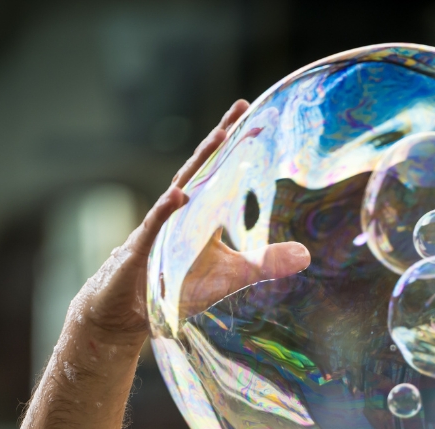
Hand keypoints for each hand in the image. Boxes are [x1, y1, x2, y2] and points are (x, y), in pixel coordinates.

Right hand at [74, 100, 309, 340]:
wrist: (128, 311)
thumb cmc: (176, 288)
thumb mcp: (231, 277)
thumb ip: (264, 263)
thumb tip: (306, 256)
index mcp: (201, 213)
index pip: (221, 173)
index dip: (237, 148)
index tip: (259, 119)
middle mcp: (180, 212)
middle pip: (202, 169)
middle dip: (221, 140)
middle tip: (241, 109)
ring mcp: (159, 227)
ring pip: (180, 188)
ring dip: (198, 164)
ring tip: (219, 137)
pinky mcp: (142, 250)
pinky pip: (154, 226)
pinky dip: (165, 210)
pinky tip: (178, 195)